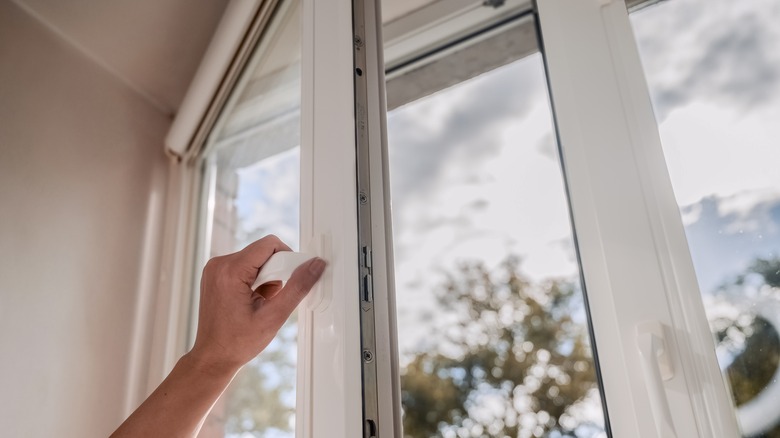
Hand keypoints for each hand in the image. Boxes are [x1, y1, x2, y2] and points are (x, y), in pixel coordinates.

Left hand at [189, 235, 325, 373]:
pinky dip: (255, 280)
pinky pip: (245, 266)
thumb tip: (315, 265)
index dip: (287, 259)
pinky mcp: (216, 274)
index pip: (269, 244)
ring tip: (260, 303)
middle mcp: (218, 264)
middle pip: (262, 252)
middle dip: (275, 273)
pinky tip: (252, 301)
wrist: (213, 357)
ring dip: (266, 278)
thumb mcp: (274, 316)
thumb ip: (297, 287)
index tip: (290, 280)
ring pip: (255, 259)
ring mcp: (215, 269)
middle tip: (273, 299)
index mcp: (229, 271)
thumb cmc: (237, 342)